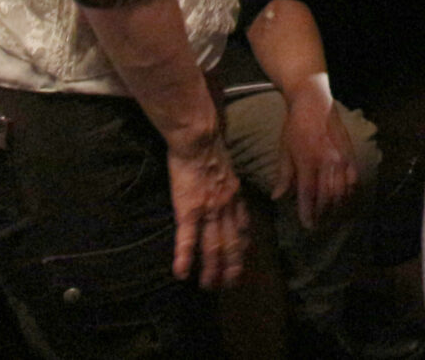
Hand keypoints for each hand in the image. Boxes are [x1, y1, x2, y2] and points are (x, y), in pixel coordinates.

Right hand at [163, 126, 247, 287]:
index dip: (244, 244)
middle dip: (232, 265)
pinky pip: (188, 239)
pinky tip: (181, 273)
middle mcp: (227, 206)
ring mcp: (209, 210)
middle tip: (229, 284)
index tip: (243, 258)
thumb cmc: (208, 148)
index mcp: (235, 195)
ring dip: (211, 269)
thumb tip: (226, 189)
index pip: (244, 225)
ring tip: (207, 286)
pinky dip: (186, 258)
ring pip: (213, 246)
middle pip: (232, 242)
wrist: (198, 138)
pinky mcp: (189, 210)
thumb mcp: (226, 167)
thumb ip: (227, 183)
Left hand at [276, 77, 359, 228]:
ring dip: (337, 207)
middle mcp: (328, 161)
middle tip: (317, 225)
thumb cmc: (294, 126)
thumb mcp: (284, 151)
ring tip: (330, 217)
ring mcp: (342, 157)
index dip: (308, 213)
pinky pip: (354, 179)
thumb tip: (277, 198)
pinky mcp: (351, 153)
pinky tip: (344, 201)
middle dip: (323, 214)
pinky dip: (350, 193)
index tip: (307, 226)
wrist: (314, 102)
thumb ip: (284, 176)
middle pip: (328, 196)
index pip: (309, 194)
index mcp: (308, 160)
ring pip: (343, 190)